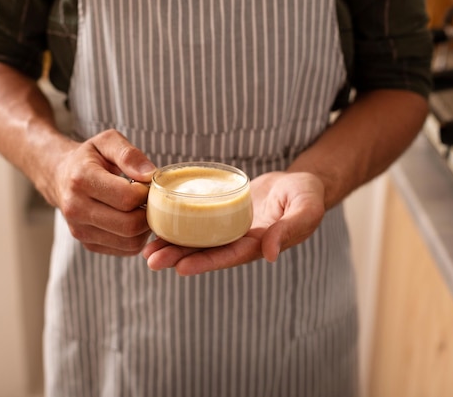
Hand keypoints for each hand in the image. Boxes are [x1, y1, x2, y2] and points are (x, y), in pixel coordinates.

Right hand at [52, 129, 155, 255]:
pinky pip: (125, 249)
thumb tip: (150, 175)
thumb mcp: (107, 142)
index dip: (146, 192)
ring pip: (130, 242)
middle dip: (148, 213)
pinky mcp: (87, 244)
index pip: (126, 198)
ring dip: (144, 228)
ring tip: (141, 208)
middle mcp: (76, 208)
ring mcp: (80, 230)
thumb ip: (129, 154)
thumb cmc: (89, 157)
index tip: (146, 184)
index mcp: (81, 179)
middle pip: (129, 225)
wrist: (59, 176)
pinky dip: (136, 237)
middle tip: (149, 200)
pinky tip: (132, 219)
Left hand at [142, 171, 325, 274]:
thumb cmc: (307, 195)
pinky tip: (157, 224)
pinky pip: (199, 221)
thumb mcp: (305, 209)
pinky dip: (179, 224)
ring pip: (198, 240)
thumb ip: (290, 230)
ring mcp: (230, 229)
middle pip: (206, 252)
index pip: (228, 256)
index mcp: (259, 245)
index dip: (205, 262)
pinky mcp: (222, 214)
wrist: (300, 183)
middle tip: (150, 261)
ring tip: (146, 249)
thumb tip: (270, 254)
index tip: (180, 268)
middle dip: (178, 258)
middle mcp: (240, 241)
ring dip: (173, 246)